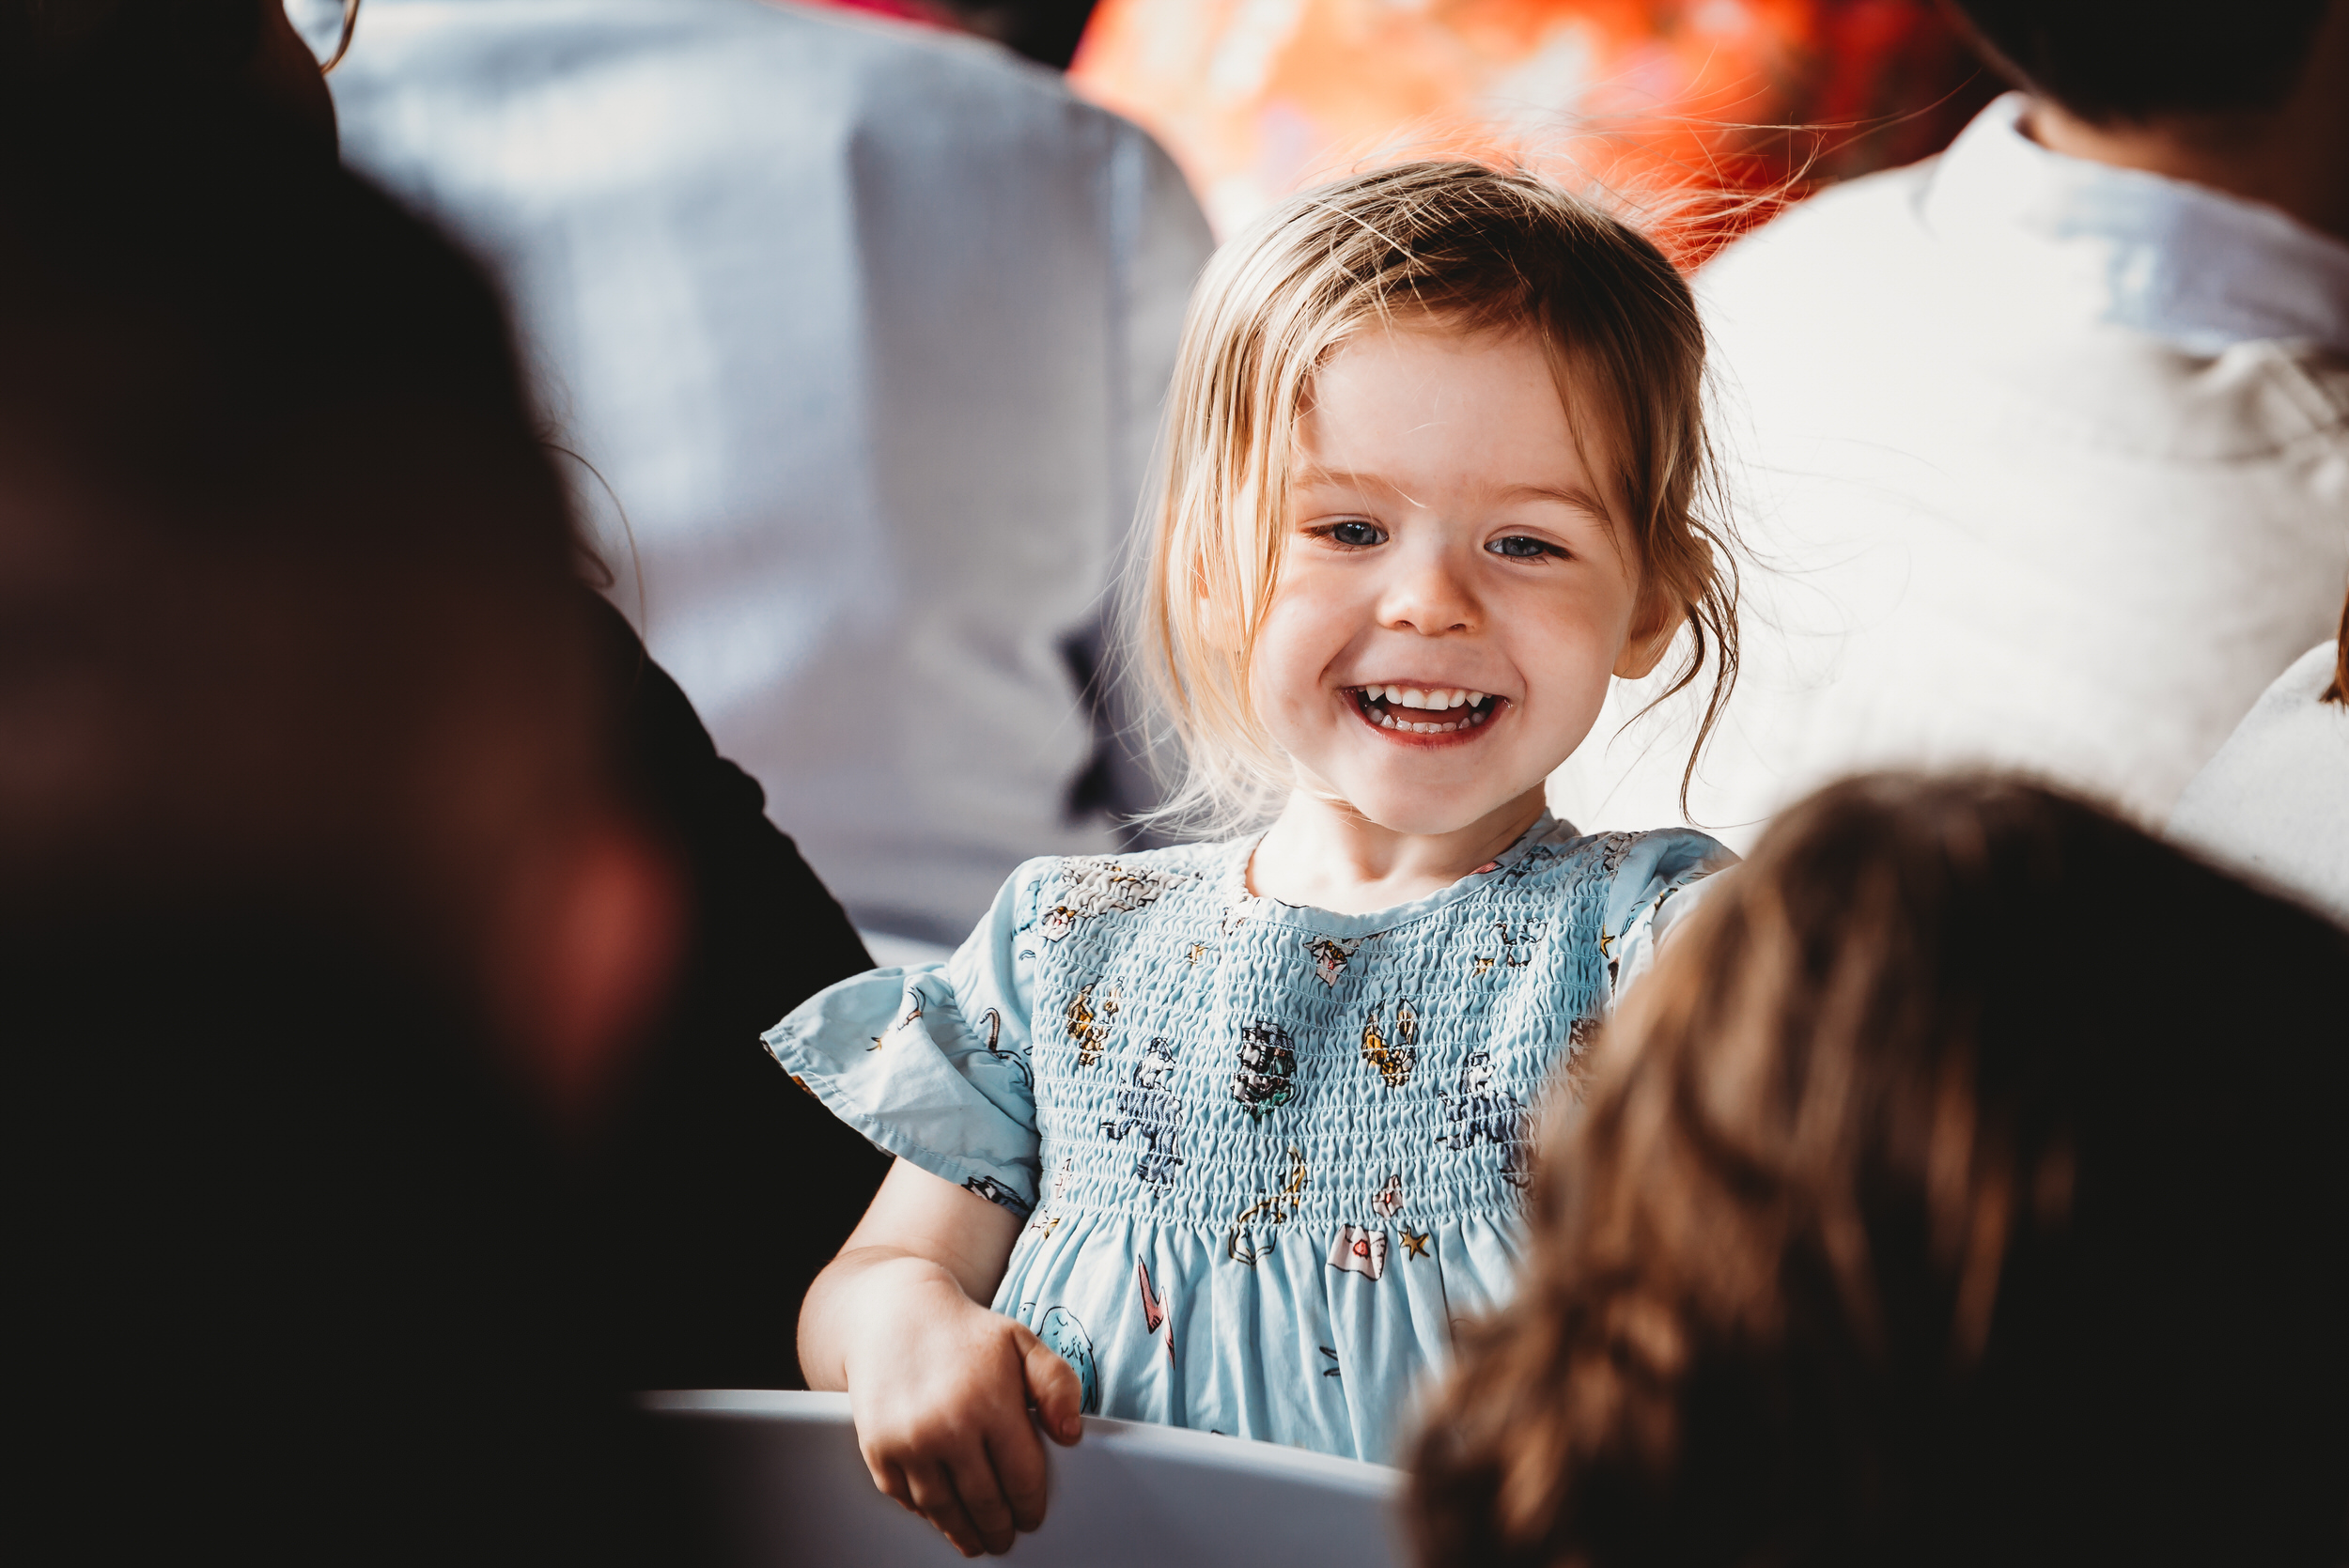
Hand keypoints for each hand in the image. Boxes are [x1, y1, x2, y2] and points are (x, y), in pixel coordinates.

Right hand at [841, 1261, 1084, 1555]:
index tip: (1033, 1517)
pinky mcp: (878, 1449)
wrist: (892, 1313)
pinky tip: (940, 1513)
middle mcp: (947, 1426)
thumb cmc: (964, 1332)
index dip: (1032, 1505)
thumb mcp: (1021, 1342)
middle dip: (1000, 1528)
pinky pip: (907, 1498)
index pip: (1022, 1478)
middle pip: (984, 1503)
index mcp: (990, 1402)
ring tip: (977, 1539)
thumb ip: (1057, 1384)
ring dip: (963, 1532)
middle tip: (1005, 1537)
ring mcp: (908, 1441)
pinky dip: (926, 1512)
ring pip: (944, 1510)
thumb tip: (1071, 1434)